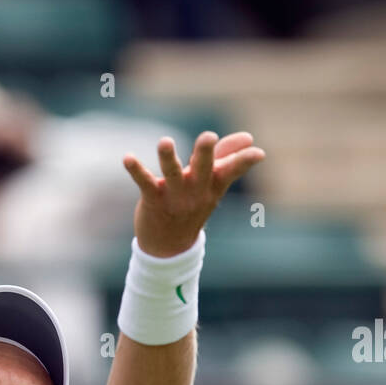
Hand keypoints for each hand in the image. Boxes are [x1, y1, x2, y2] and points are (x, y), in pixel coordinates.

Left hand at [123, 130, 265, 257]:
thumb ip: (226, 158)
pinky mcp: (153, 200)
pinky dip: (136, 170)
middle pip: (203, 169)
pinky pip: (145, 183)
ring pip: (172, 174)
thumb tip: (249, 137)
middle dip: (206, 153)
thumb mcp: (213, 185)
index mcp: (213, 185)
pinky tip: (128, 158)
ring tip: (164, 142)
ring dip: (168, 158)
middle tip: (209, 136)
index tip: (258, 153)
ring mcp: (174, 197)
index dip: (244, 162)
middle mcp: (196, 191)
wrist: (168, 248)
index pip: (231, 171)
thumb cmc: (193, 207)